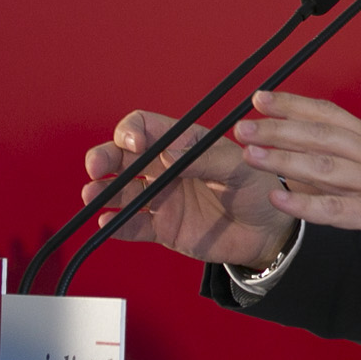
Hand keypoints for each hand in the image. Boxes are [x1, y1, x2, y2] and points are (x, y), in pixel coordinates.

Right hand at [83, 110, 295, 268]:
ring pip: (121, 191)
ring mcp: (162, 199)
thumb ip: (205, 157)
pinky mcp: (163, 228)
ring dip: (102, 191)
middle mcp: (167, 169)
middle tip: (96, 166)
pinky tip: (107, 222)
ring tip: (92, 194)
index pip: (146, 127)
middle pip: (123, 157)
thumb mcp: (239, 166)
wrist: (268, 232)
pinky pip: (133, 226)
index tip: (134, 143)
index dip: (132, 131)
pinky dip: (116, 225)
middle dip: (104, 157)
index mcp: (184, 145)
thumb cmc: (259, 189)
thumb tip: (169, 150)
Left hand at [234, 91, 360, 266]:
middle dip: (277, 128)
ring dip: (284, 159)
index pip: (328, 113)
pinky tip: (280, 199)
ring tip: (250, 154)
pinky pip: (337, 209)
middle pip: (319, 135)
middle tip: (241, 124)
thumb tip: (310, 155)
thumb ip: (350, 159)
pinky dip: (305, 204)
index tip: (260, 97)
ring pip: (323, 167)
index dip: (293, 104)